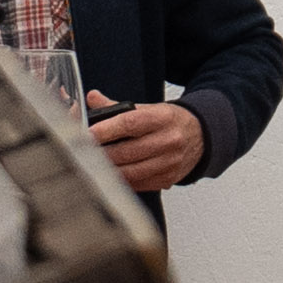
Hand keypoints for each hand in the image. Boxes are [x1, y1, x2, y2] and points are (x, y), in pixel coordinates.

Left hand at [91, 98, 210, 190]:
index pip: (130, 123)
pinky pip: (136, 184)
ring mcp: (168, 163)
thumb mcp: (148, 108)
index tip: (87, 134)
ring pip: (129, 172)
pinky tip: (110, 173)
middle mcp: (168, 141)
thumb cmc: (169, 122)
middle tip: (82, 152)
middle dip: (100, 153)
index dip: (106, 130)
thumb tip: (91, 98)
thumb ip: (116, 107)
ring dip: (107, 170)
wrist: (200, 137)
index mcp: (162, 118)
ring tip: (91, 164)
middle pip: (126, 152)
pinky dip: (120, 180)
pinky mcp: (166, 180)